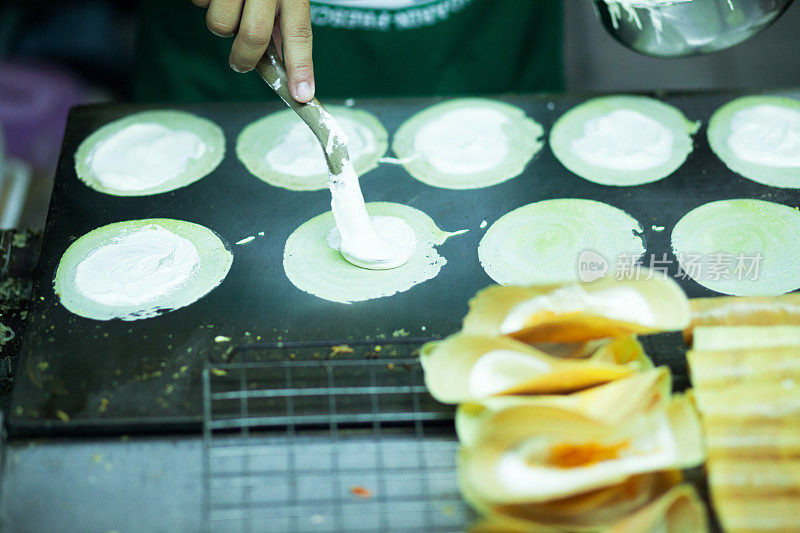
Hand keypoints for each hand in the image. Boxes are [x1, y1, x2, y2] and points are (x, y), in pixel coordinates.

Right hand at [191, 0, 314, 102]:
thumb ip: (283, 17)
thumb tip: (283, 59)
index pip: (299, 32)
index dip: (301, 67)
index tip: (302, 95)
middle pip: (253, 36)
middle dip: (245, 59)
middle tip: (240, 64)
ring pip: (220, 24)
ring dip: (221, 23)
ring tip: (228, 2)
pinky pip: (200, 1)